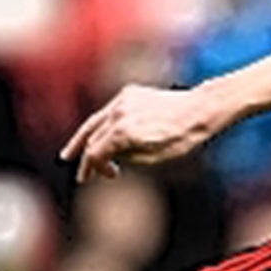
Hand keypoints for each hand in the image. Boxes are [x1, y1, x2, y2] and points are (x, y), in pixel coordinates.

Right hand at [60, 84, 224, 184]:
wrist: (200, 109)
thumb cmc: (182, 138)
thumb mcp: (153, 158)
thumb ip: (126, 157)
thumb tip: (110, 156)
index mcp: (123, 133)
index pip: (96, 154)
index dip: (94, 169)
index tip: (101, 177)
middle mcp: (118, 114)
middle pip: (92, 139)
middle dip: (86, 158)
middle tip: (82, 174)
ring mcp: (122, 100)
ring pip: (95, 122)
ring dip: (83, 139)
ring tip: (70, 153)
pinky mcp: (129, 93)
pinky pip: (110, 111)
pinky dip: (103, 124)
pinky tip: (99, 135)